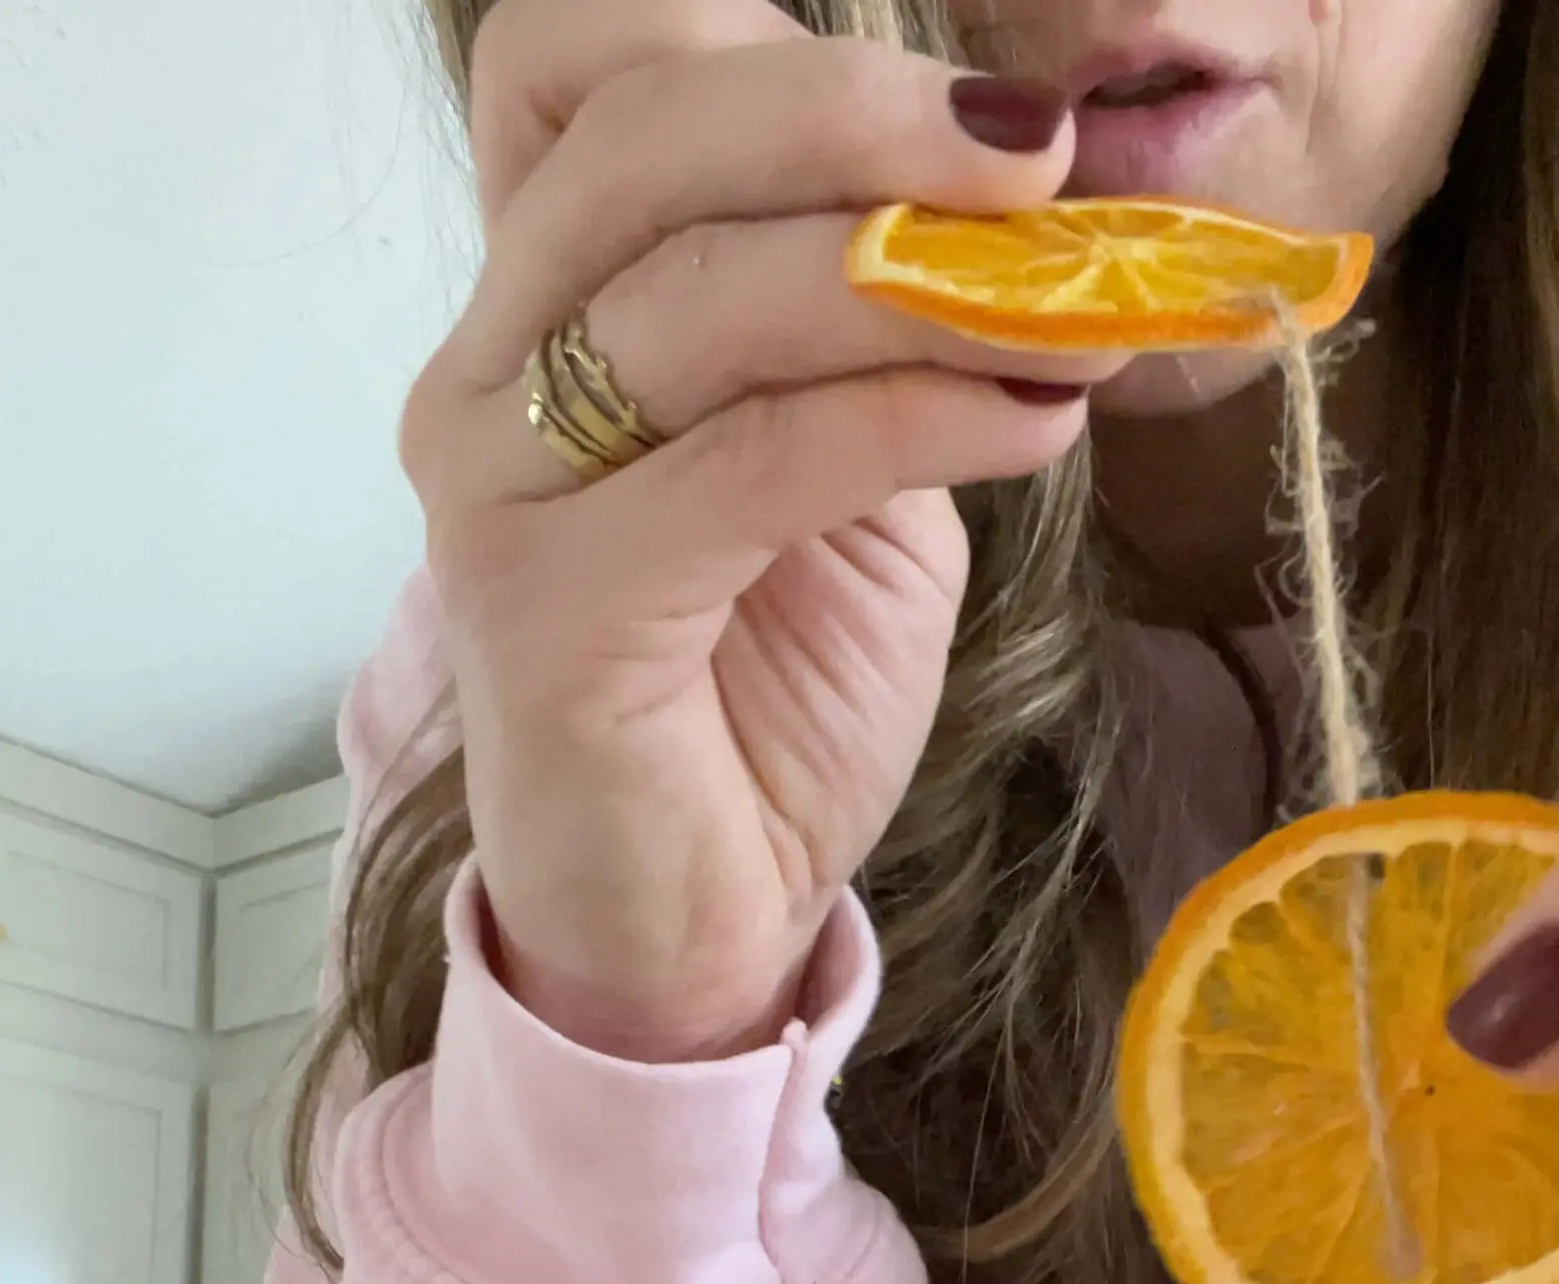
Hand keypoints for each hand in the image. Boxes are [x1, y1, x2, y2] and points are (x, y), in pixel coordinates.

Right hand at [401, 0, 1116, 1062]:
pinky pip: (747, 462)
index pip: (583, 65)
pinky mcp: (544, 607)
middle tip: (1037, 163)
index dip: (761, 50)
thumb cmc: (761, 706)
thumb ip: (876, 336)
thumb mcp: (844, 477)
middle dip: (859, 120)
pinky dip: (907, 420)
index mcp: (547, 301)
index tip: (956, 118)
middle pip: (641, 136)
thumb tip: (1025, 213)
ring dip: (915, 283)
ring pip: (696, 294)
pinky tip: (1029, 425)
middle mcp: (489, 366)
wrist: (692, 922)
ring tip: (1069, 324)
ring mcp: (496, 483)